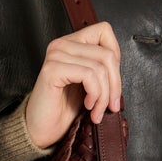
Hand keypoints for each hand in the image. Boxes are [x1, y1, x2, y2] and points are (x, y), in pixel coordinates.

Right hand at [22, 21, 123, 148]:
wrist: (42, 129)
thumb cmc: (64, 109)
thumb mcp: (89, 84)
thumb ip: (101, 68)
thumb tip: (119, 68)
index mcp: (71, 43)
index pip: (104, 31)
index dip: (116, 55)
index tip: (113, 80)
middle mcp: (62, 44)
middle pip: (107, 54)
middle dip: (115, 84)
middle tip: (112, 105)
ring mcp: (56, 55)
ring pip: (100, 67)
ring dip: (104, 95)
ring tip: (97, 110)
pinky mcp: (52, 70)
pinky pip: (88, 76)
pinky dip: (95, 94)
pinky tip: (88, 105)